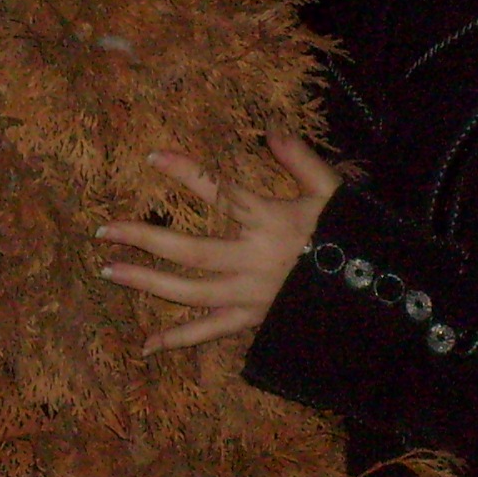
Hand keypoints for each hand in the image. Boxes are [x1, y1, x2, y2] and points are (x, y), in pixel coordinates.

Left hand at [94, 134, 341, 353]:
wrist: (372, 293)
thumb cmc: (351, 237)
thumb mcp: (334, 192)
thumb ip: (302, 159)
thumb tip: (272, 130)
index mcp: (271, 221)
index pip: (219, 191)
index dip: (185, 172)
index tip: (151, 157)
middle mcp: (253, 259)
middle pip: (189, 250)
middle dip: (144, 239)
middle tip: (104, 230)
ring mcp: (249, 295)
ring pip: (188, 292)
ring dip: (146, 282)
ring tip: (108, 270)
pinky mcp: (251, 321)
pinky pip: (209, 333)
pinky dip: (177, 340)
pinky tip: (146, 346)